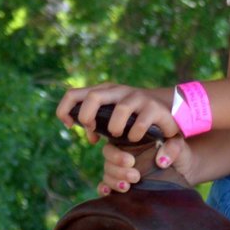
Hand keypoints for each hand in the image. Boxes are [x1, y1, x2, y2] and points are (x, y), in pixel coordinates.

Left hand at [57, 82, 177, 143]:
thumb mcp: (110, 119)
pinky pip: (141, 122)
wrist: (164, 110)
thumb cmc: (131, 117)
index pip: (73, 94)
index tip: (70, 125)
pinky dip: (134, 134)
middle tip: (92, 129)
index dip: (65, 109)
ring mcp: (137, 97)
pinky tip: (135, 138)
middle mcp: (118, 91)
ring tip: (117, 135)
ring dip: (115, 127)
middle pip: (93, 96)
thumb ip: (96, 126)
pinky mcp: (154, 108)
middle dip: (87, 116)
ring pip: (121, 109)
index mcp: (102, 92)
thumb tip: (90, 138)